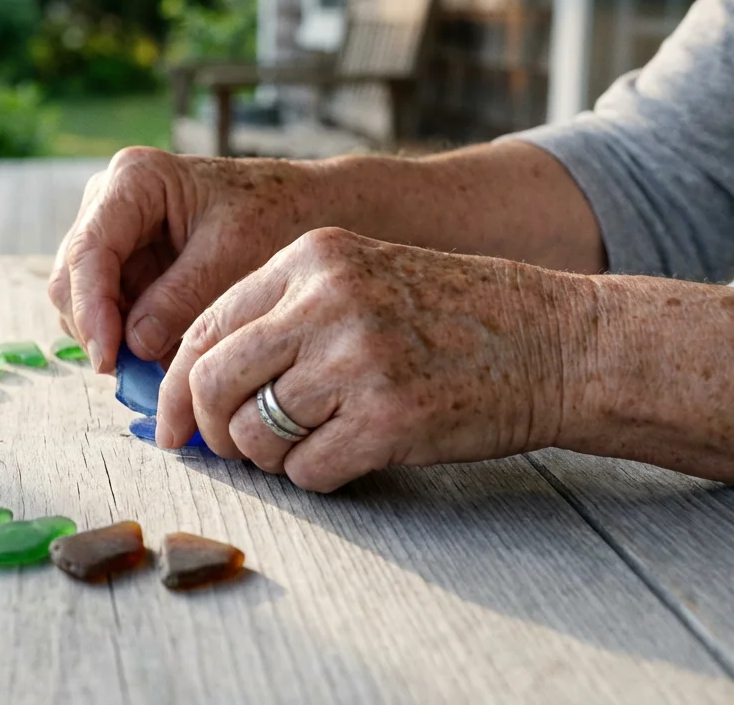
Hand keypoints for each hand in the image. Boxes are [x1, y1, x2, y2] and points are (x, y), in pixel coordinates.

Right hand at [48, 147, 334, 371]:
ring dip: (109, 338)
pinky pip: (105, 310)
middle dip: (96, 329)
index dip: (92, 310)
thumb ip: (180, 298)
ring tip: (156, 369)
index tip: (108, 359)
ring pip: (80, 300)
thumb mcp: (234, 256)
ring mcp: (111, 233)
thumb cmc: (275, 216)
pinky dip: (124, 338)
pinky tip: (160, 355)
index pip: (89, 251)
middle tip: (133, 376)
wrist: (301, 209)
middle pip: (71, 278)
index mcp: (134, 179)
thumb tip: (133, 345)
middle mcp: (109, 202)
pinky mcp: (121, 263)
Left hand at [156, 227, 587, 491]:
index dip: (175, 387)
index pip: (205, 327)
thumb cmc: (455, 318)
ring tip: (312, 445)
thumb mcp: (363, 281)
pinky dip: (316, 477)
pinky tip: (353, 456)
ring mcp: (359, 359)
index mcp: (311, 257)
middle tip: (231, 450)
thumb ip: (284, 317)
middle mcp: (327, 301)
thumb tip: (198, 386)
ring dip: (269, 457)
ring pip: (254, 433)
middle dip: (210, 430)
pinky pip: (307, 470)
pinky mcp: (390, 418)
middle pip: (212, 381)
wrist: (561, 341)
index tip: (172, 427)